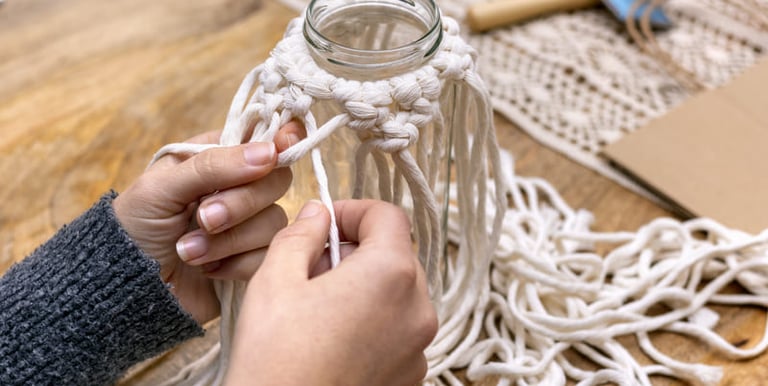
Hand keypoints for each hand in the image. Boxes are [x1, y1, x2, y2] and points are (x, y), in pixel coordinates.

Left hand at [112, 121, 304, 323]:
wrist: (126, 289)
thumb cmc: (134, 228)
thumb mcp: (161, 188)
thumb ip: (213, 166)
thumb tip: (269, 152)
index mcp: (218, 157)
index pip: (264, 139)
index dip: (282, 140)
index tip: (281, 148)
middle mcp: (240, 187)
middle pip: (277, 181)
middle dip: (241, 204)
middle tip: (203, 219)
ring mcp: (249, 225)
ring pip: (274, 221)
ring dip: (229, 240)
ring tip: (188, 252)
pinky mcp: (253, 261)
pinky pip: (269, 255)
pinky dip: (236, 265)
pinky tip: (208, 269)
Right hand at [227, 200, 437, 385]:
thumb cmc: (276, 359)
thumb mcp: (275, 280)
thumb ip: (301, 235)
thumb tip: (318, 213)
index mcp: (391, 275)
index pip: (389, 216)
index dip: (354, 211)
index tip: (324, 224)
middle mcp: (418, 310)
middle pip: (396, 255)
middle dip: (355, 251)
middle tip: (311, 268)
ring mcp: (418, 348)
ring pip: (397, 295)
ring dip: (363, 287)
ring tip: (318, 308)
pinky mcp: (409, 376)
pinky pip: (397, 331)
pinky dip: (372, 322)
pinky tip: (331, 339)